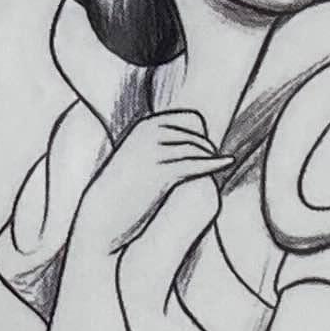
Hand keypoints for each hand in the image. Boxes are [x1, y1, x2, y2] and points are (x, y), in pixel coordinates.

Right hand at [75, 108, 222, 250]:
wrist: (102, 213)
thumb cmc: (120, 188)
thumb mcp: (136, 158)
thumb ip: (156, 145)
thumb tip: (182, 144)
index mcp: (145, 125)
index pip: (189, 118)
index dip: (204, 132)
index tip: (209, 147)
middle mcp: (149, 133)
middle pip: (196, 133)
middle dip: (208, 146)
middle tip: (215, 160)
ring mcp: (155, 152)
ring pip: (196, 148)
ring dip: (212, 156)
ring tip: (219, 165)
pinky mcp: (160, 172)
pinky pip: (195, 164)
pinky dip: (214, 163)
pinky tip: (228, 163)